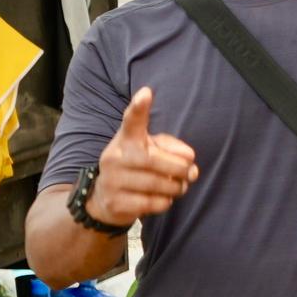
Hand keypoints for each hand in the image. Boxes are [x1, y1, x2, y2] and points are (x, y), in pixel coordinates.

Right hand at [92, 88, 198, 226]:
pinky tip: (163, 198)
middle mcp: (115, 156)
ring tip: (179, 186)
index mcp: (127, 139)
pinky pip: (153, 203)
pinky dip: (166, 202)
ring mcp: (112, 179)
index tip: (146, 94)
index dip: (138, 107)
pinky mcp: (115, 201)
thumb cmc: (138, 167)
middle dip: (181, 169)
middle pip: (156, 160)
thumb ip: (173, 148)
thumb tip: (189, 159)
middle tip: (191, 173)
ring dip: (177, 187)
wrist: (105, 198)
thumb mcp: (153, 150)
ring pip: (158, 184)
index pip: (132, 121)